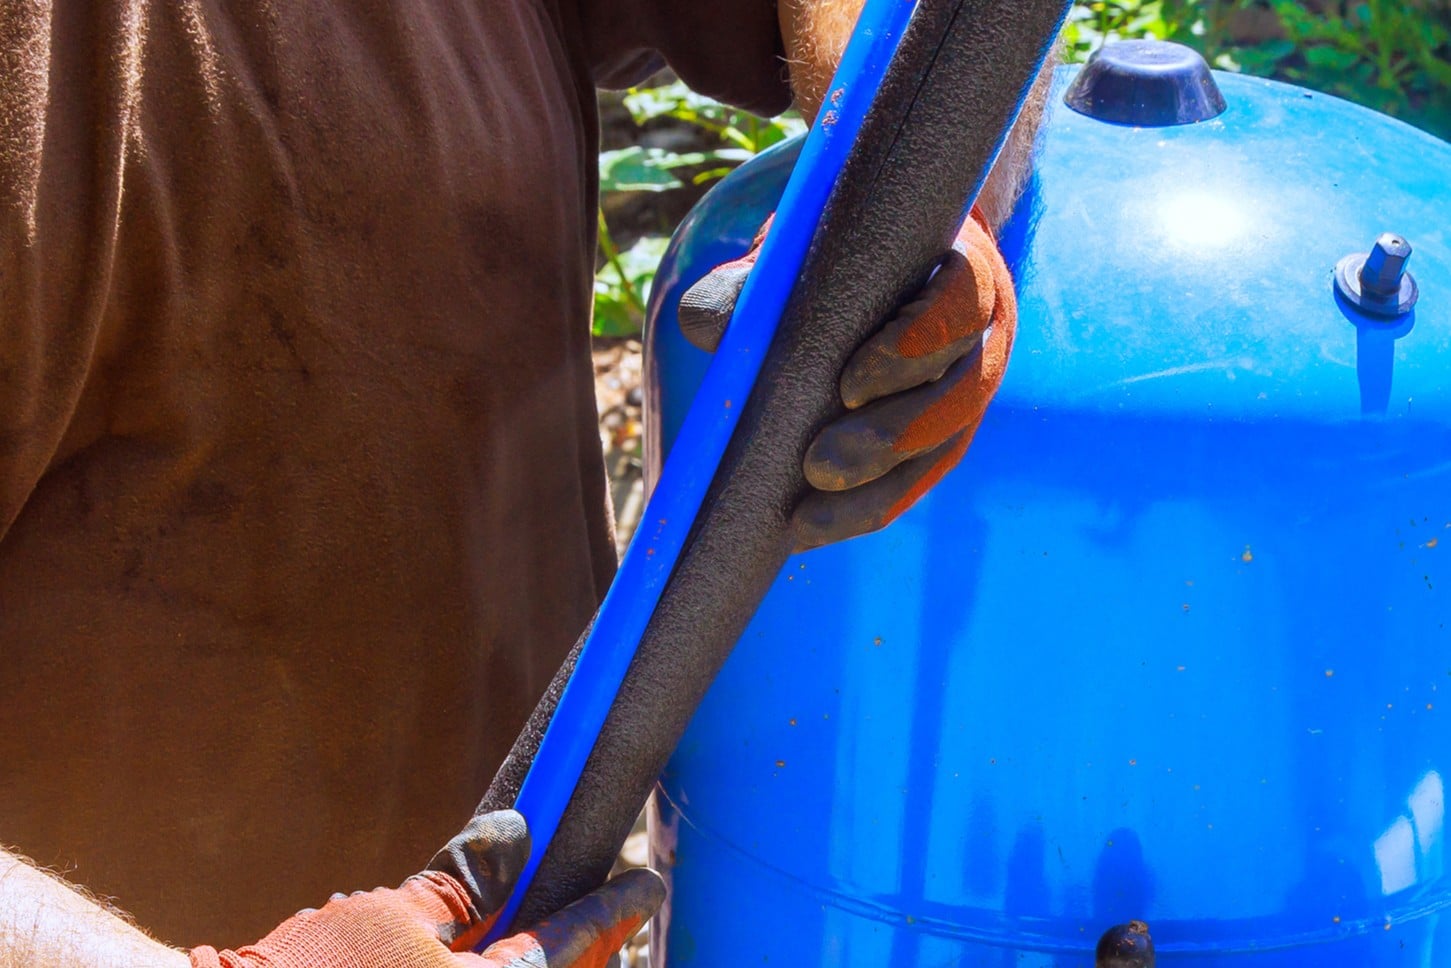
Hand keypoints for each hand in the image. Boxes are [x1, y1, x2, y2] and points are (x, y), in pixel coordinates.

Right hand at [190, 811, 662, 967]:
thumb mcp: (392, 913)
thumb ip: (464, 883)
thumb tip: (516, 838)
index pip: (573, 945)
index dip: (615, 907)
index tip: (647, 880)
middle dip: (588, 945)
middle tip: (618, 902)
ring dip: (542, 961)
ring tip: (546, 919)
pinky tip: (489, 948)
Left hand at [678, 209, 1016, 550]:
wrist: (886, 267)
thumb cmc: (844, 251)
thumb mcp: (802, 250)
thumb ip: (755, 279)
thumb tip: (703, 322)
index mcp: (964, 270)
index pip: (963, 302)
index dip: (914, 346)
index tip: (849, 384)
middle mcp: (984, 336)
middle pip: (961, 392)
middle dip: (892, 436)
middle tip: (818, 466)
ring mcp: (968, 391)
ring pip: (943, 449)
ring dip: (877, 491)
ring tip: (806, 520)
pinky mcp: (942, 438)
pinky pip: (916, 481)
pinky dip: (866, 508)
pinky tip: (810, 531)